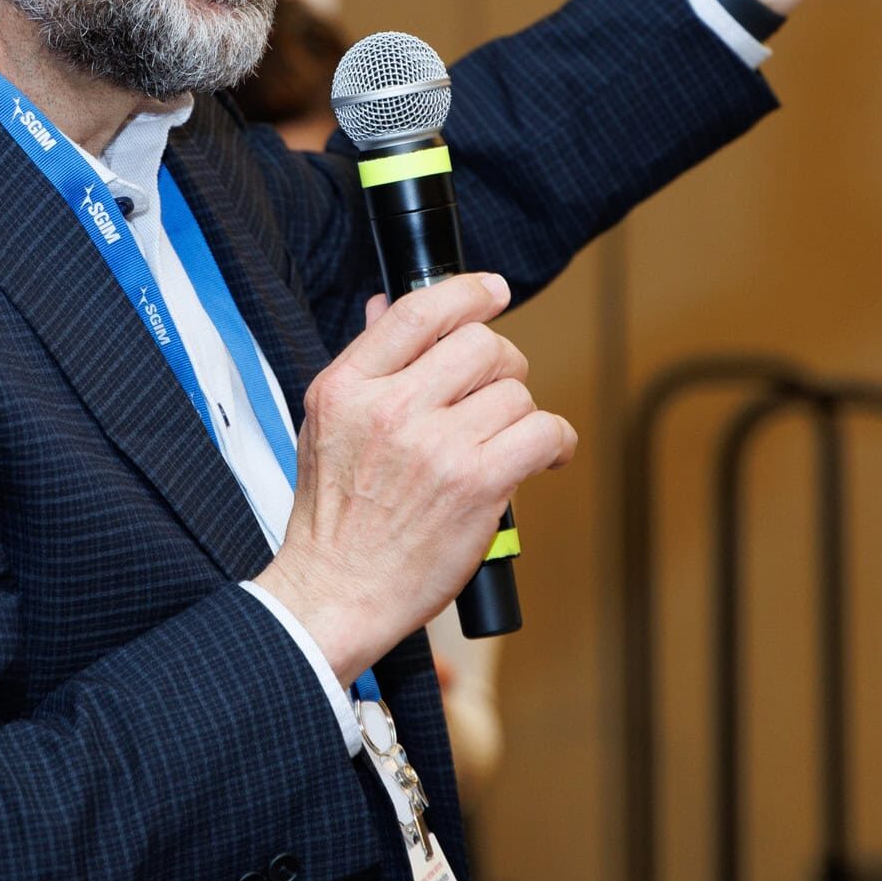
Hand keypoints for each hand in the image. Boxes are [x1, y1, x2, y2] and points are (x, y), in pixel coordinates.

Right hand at [253, 273, 575, 684]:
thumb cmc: (332, 515)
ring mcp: (436, 446)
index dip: (467, 291)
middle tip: (495, 389)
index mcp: (347, 387)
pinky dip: (555, 442)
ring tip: (504, 438)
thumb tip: (384, 305)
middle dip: (501, 362)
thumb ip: (363, 363)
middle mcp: (390, 409)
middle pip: (479, 344)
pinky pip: (544, 432)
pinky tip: (541, 455)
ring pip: (515, 391)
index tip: (492, 291)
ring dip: (520, 412)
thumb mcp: (326, 423)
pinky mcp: (477, 485)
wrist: (337, 590)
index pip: (418, 312)